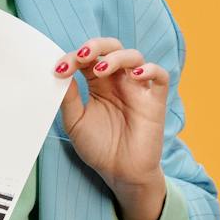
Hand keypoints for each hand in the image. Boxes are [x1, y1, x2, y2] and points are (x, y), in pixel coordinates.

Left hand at [53, 36, 169, 205]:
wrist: (120, 174)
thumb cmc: (99, 148)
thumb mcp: (75, 122)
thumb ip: (69, 98)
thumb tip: (60, 72)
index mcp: (98, 84)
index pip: (87, 59)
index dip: (73, 58)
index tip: (59, 70)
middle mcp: (118, 82)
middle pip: (112, 48)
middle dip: (97, 45)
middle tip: (82, 55)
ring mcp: (138, 89)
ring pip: (134, 57)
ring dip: (117, 57)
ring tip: (101, 69)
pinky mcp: (155, 101)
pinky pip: (160, 76)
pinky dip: (150, 70)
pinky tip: (135, 75)